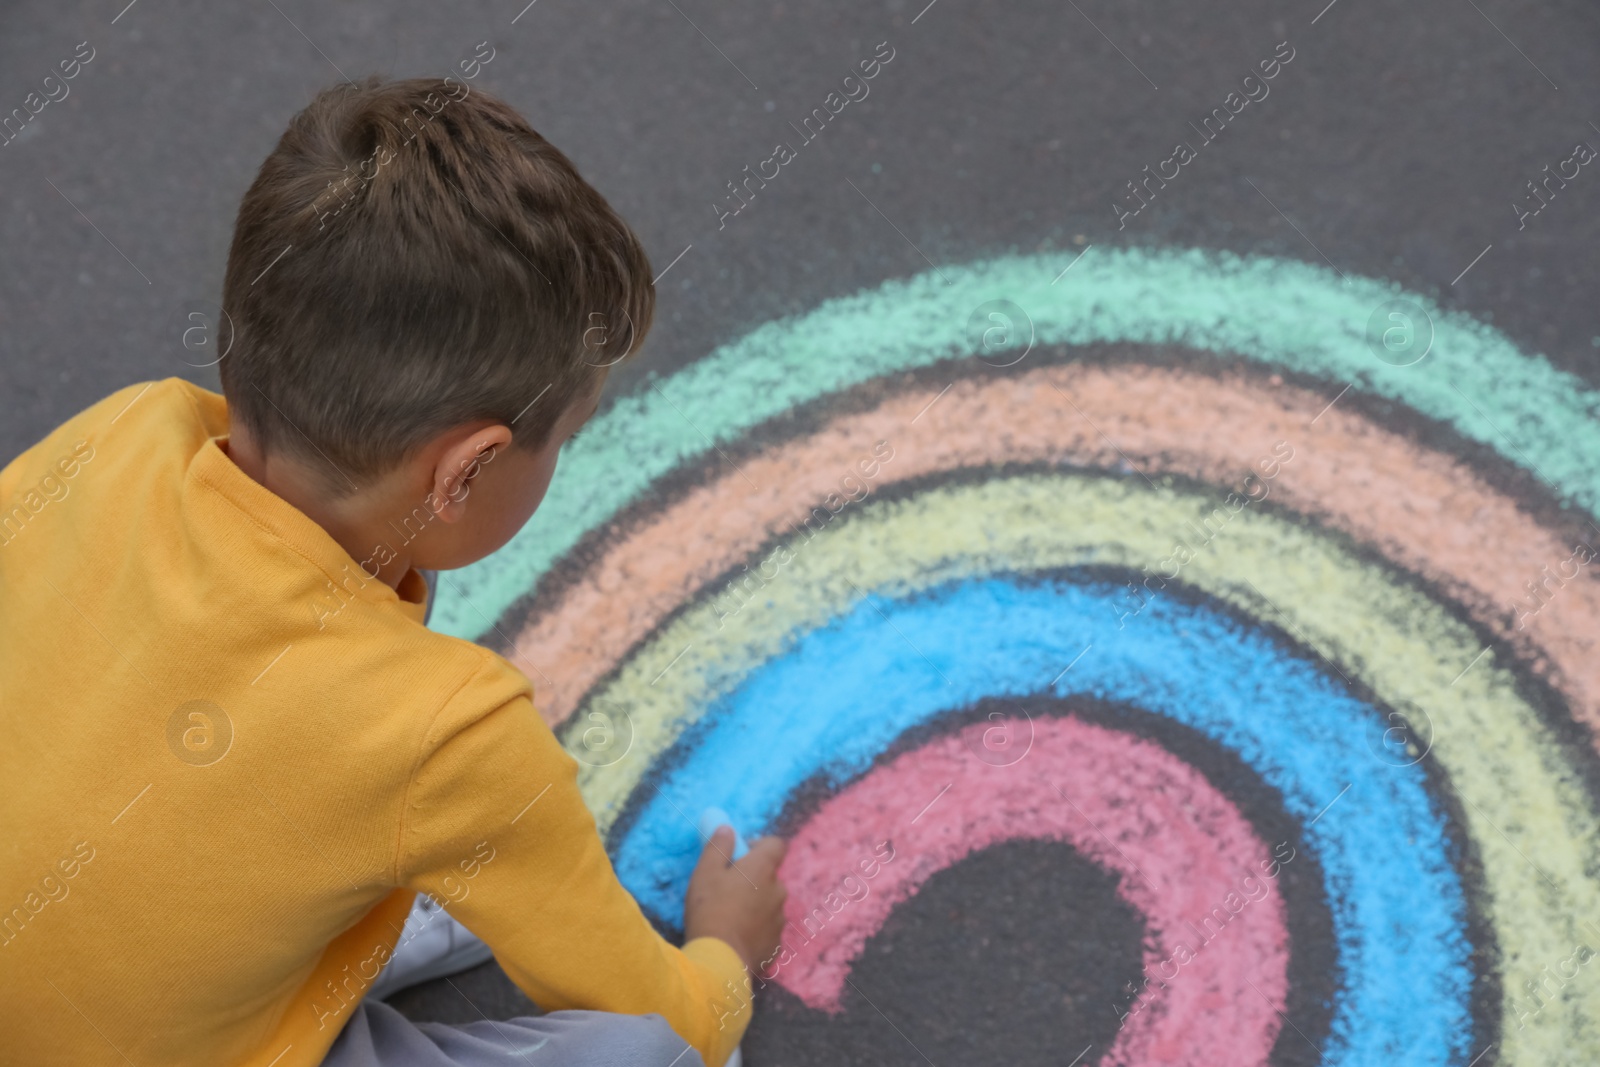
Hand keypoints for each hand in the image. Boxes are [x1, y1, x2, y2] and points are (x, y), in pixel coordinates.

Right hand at [683, 827, 787, 972]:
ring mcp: (780, 920)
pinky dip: (755, 930)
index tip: (741, 853)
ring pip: (769, 904)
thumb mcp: (705, 872)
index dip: (760, 845)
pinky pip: (766, 929)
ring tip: (728, 917)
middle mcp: (778, 891)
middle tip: (727, 889)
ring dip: (754, 905)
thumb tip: (727, 829)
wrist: (719, 960)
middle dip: (753, 879)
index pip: (776, 845)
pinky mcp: (776, 945)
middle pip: (770, 877)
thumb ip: (718, 846)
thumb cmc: (709, 910)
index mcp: (763, 869)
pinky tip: (734, 938)